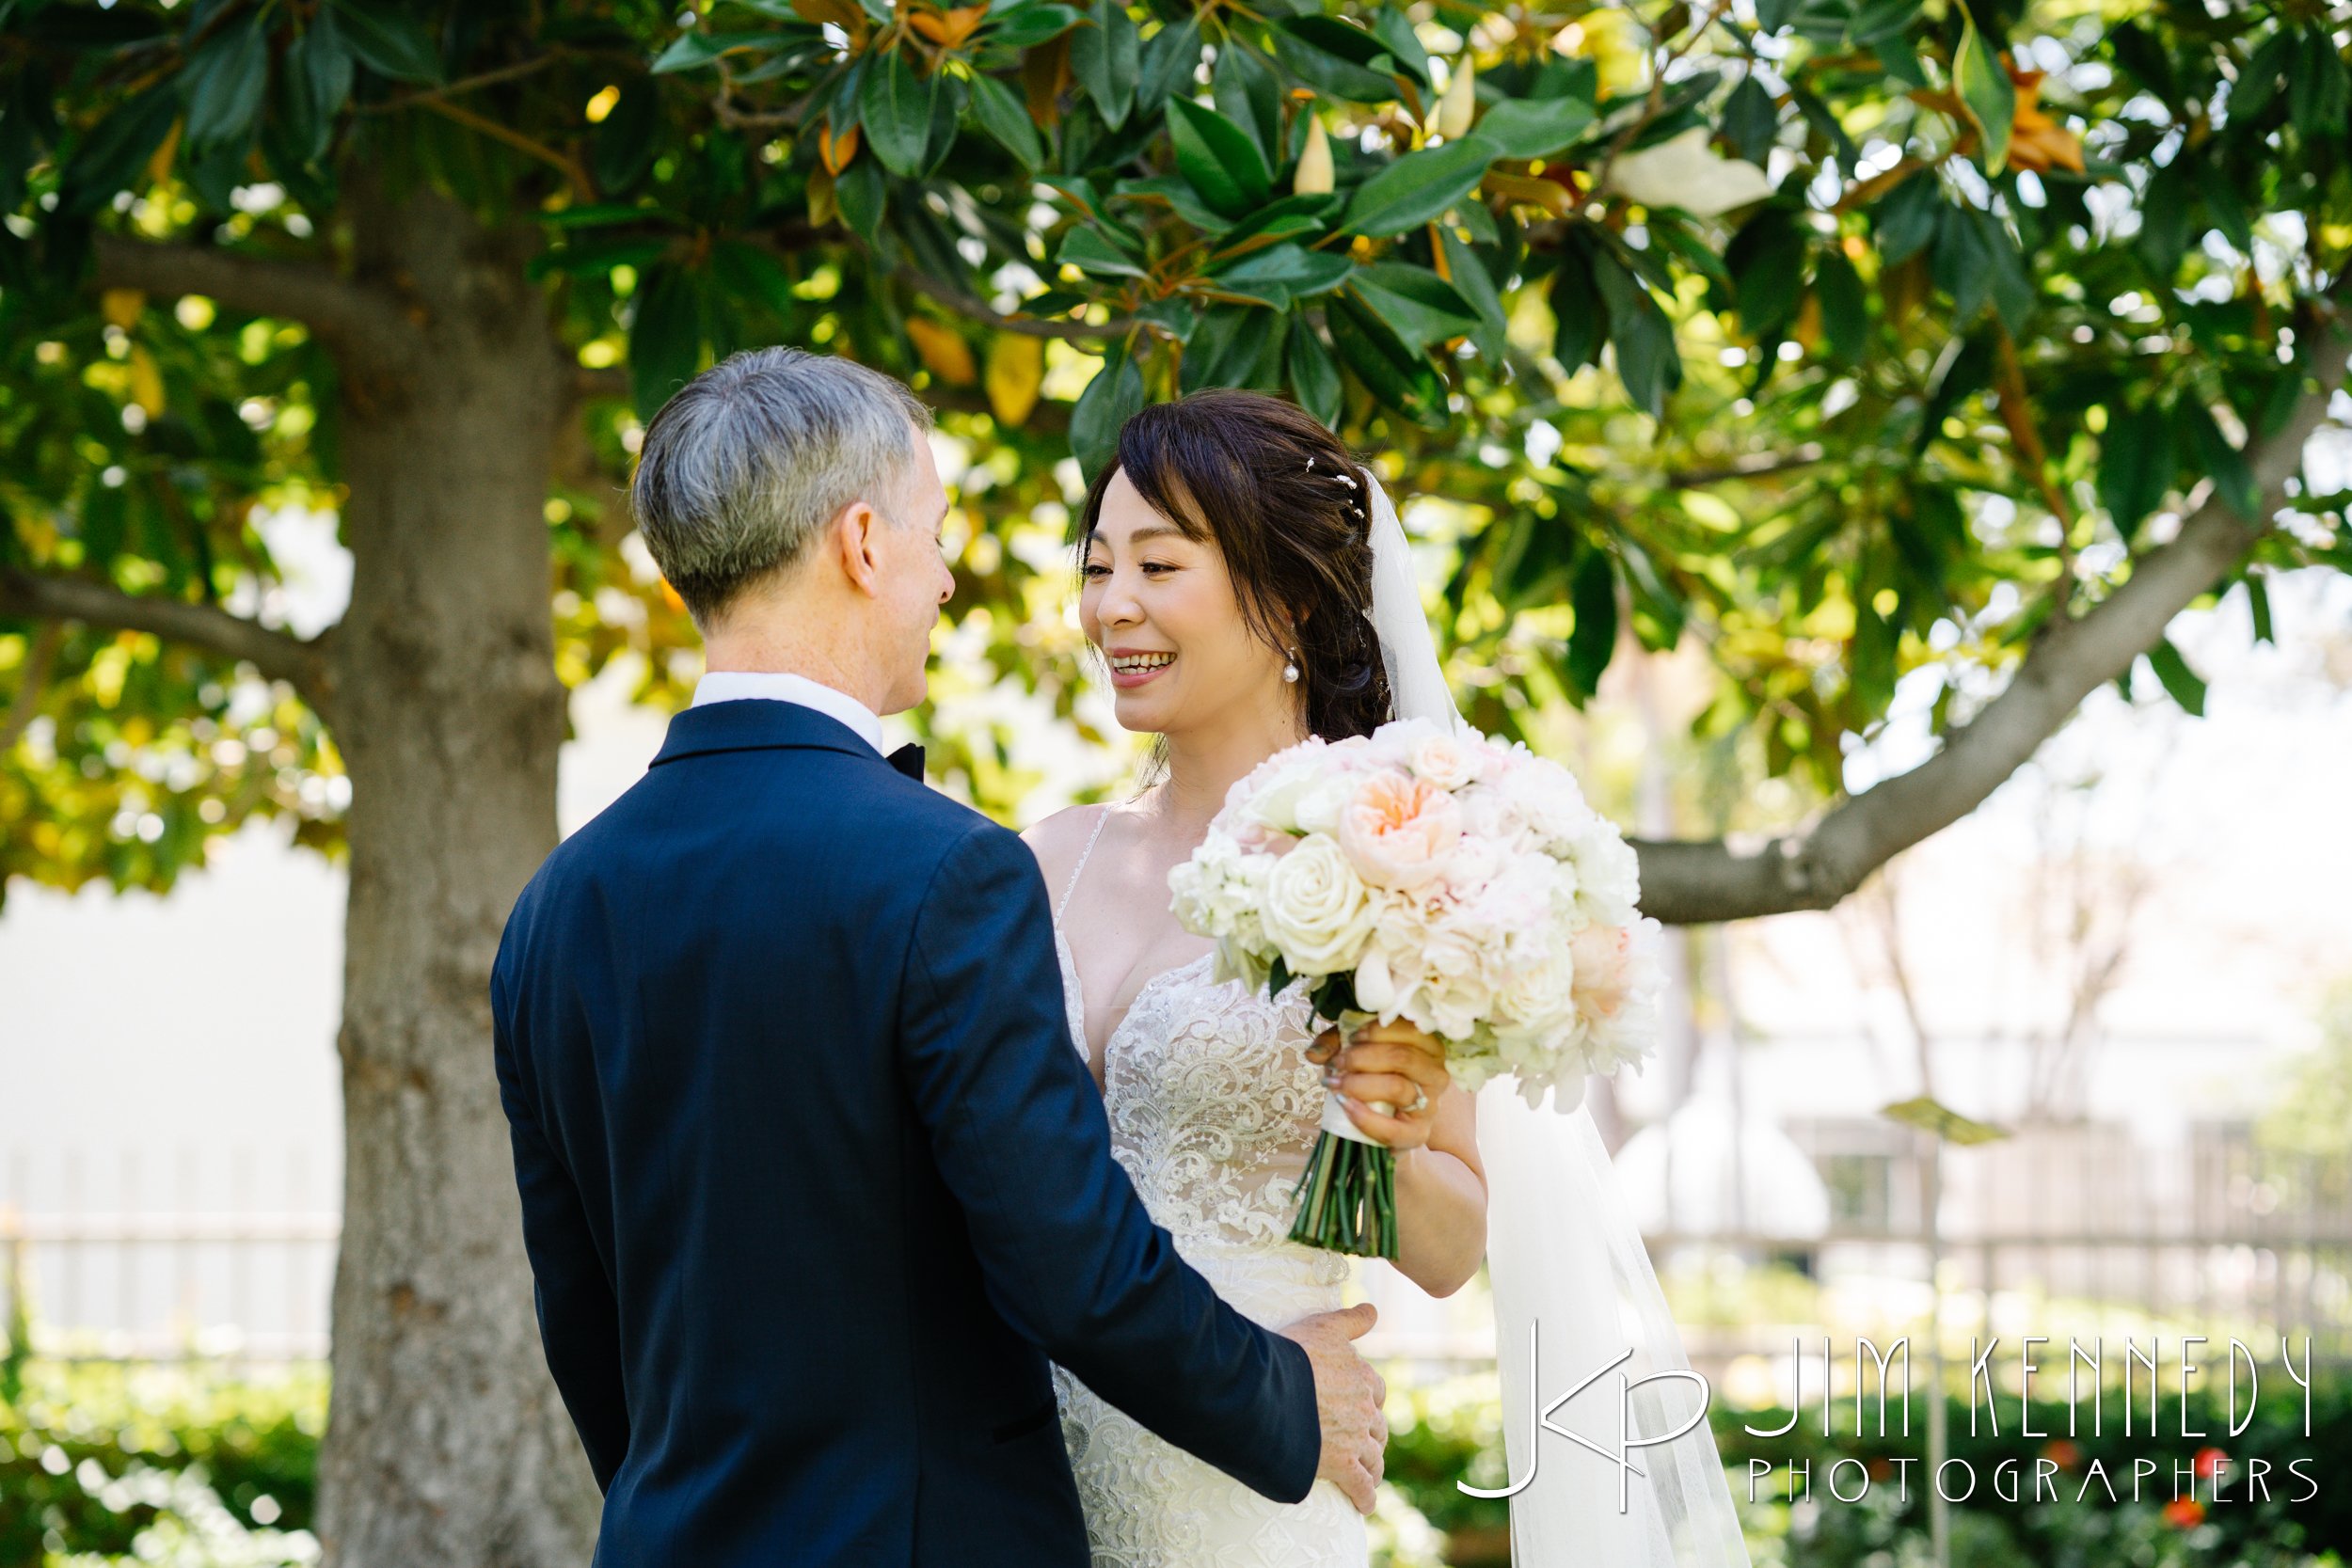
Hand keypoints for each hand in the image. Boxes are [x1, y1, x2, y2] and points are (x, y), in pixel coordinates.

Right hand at [1279, 1302, 1385, 1513]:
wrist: (1269, 1389)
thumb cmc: (1292, 1354)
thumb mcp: (1323, 1326)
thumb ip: (1351, 1321)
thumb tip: (1373, 1310)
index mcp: (1362, 1377)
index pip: (1377, 1392)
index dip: (1370, 1402)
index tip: (1363, 1408)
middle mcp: (1364, 1410)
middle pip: (1378, 1428)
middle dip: (1373, 1437)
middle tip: (1364, 1445)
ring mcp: (1355, 1439)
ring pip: (1373, 1459)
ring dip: (1372, 1468)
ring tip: (1367, 1476)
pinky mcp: (1341, 1466)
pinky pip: (1361, 1487)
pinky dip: (1365, 1498)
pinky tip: (1363, 1506)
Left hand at [1306, 1020, 1450, 1150]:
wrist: (1386, 1126)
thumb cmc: (1373, 1080)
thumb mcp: (1356, 1053)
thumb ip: (1336, 1044)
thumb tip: (1313, 1053)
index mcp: (1428, 1046)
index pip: (1410, 1029)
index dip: (1376, 1030)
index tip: (1351, 1038)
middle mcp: (1436, 1073)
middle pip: (1401, 1057)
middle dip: (1361, 1059)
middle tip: (1337, 1064)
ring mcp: (1430, 1105)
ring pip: (1397, 1088)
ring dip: (1359, 1085)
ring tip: (1335, 1085)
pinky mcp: (1417, 1135)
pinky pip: (1391, 1128)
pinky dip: (1364, 1117)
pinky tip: (1345, 1106)